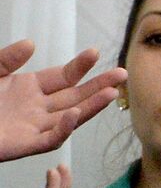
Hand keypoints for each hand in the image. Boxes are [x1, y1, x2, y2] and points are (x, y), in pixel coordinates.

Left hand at [0, 40, 125, 161]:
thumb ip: (7, 58)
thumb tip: (32, 43)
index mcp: (30, 88)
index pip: (64, 77)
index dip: (80, 66)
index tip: (94, 52)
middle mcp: (38, 108)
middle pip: (76, 96)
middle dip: (99, 86)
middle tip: (122, 74)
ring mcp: (35, 126)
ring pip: (72, 117)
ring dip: (92, 106)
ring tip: (112, 93)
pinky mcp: (26, 144)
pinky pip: (51, 138)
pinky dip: (64, 128)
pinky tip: (74, 114)